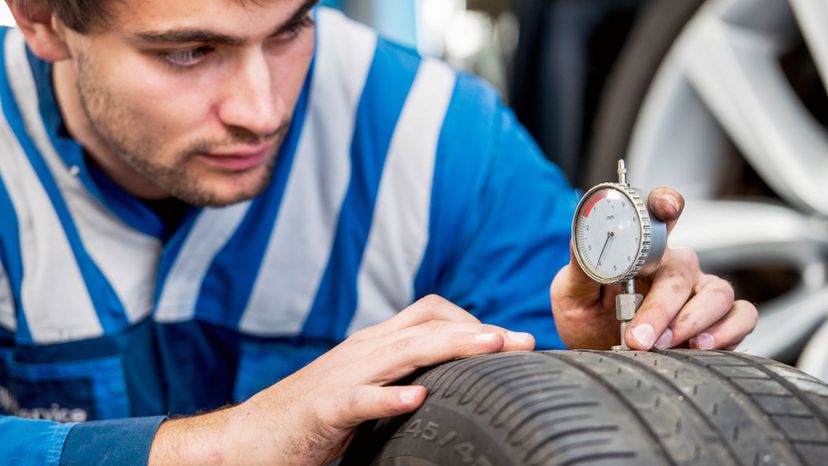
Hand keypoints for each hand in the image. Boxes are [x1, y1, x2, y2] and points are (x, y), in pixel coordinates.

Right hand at [148, 295, 533, 464]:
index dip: (471, 320)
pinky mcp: (324, 410)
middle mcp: (362, 351)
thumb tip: (446, 381)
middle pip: (427, 325)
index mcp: (373, 345)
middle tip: (522, 342)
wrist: (249, 438)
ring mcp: (342, 377)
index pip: (429, 313)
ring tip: (491, 349)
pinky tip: (415, 399)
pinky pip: (360, 399)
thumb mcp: (363, 387)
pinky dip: (388, 397)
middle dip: (478, 330)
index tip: (508, 340)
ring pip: (403, 352)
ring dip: (450, 347)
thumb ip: (399, 376)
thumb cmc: (312, 416)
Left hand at [550, 187, 756, 350]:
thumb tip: (582, 242)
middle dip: (661, 308)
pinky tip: (699, 347)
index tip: (666, 209)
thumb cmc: (585, 316)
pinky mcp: (718, 321)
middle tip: (638, 337)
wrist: (593, 351)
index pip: (659, 215)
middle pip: (682, 271)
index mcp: (642, 250)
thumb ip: (581, 268)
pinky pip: (742, 317)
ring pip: (718, 294)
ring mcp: (699, 292)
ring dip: (692, 322)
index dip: (666, 204)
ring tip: (665, 345)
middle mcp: (675, 266)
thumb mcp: (571, 292)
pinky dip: (728, 333)